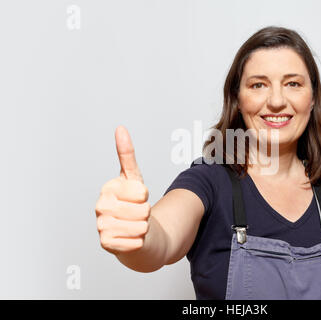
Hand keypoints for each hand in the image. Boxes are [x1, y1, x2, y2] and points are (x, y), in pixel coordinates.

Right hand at [95, 126, 150, 254]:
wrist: (130, 231)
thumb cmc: (132, 203)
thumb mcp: (133, 178)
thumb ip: (127, 154)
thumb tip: (120, 128)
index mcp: (108, 188)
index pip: (142, 192)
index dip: (145, 197)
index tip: (136, 198)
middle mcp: (100, 206)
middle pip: (143, 210)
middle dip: (146, 213)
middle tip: (136, 214)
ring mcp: (101, 226)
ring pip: (141, 226)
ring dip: (143, 227)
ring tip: (133, 225)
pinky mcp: (106, 244)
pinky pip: (137, 241)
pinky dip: (139, 241)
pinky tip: (130, 238)